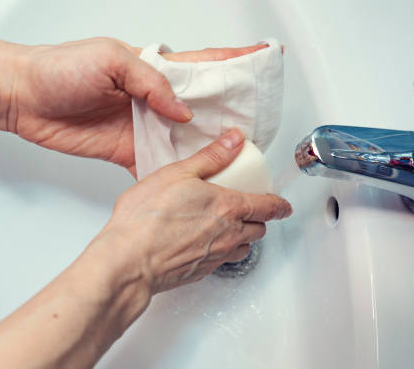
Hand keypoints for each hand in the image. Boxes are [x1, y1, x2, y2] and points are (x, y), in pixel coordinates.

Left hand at [10, 38, 267, 174]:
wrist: (27, 98)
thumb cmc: (61, 69)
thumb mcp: (110, 60)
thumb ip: (150, 83)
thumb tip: (181, 111)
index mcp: (155, 69)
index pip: (204, 64)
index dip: (235, 63)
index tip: (264, 60)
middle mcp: (155, 99)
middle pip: (203, 106)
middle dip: (231, 113)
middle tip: (258, 124)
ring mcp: (145, 126)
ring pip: (187, 138)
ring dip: (210, 147)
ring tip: (238, 158)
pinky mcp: (130, 151)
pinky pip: (160, 163)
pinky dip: (178, 173)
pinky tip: (197, 181)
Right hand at [90, 128, 291, 298]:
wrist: (129, 261)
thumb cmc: (147, 219)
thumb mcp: (178, 173)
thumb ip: (210, 157)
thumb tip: (235, 140)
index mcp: (228, 208)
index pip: (268, 207)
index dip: (280, 205)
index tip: (284, 205)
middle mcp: (228, 235)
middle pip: (259, 229)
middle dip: (260, 219)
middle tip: (252, 210)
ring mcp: (215, 256)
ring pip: (243, 248)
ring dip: (244, 237)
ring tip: (230, 227)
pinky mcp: (200, 272)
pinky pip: (223, 261)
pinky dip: (223, 251)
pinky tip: (205, 243)